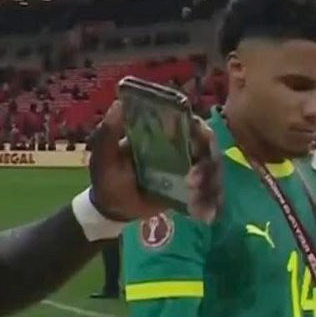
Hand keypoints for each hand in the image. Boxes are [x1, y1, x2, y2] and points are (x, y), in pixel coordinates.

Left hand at [87, 101, 221, 223]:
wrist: (111, 208)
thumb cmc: (107, 175)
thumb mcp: (104, 155)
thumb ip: (109, 132)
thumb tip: (118, 104)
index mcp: (158, 132)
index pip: (185, 120)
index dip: (197, 127)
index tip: (198, 136)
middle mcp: (176, 146)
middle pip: (206, 142)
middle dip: (208, 157)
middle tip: (193, 177)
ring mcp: (185, 167)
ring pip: (211, 166)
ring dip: (209, 179)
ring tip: (192, 191)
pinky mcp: (189, 188)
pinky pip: (209, 190)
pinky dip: (210, 199)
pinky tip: (203, 212)